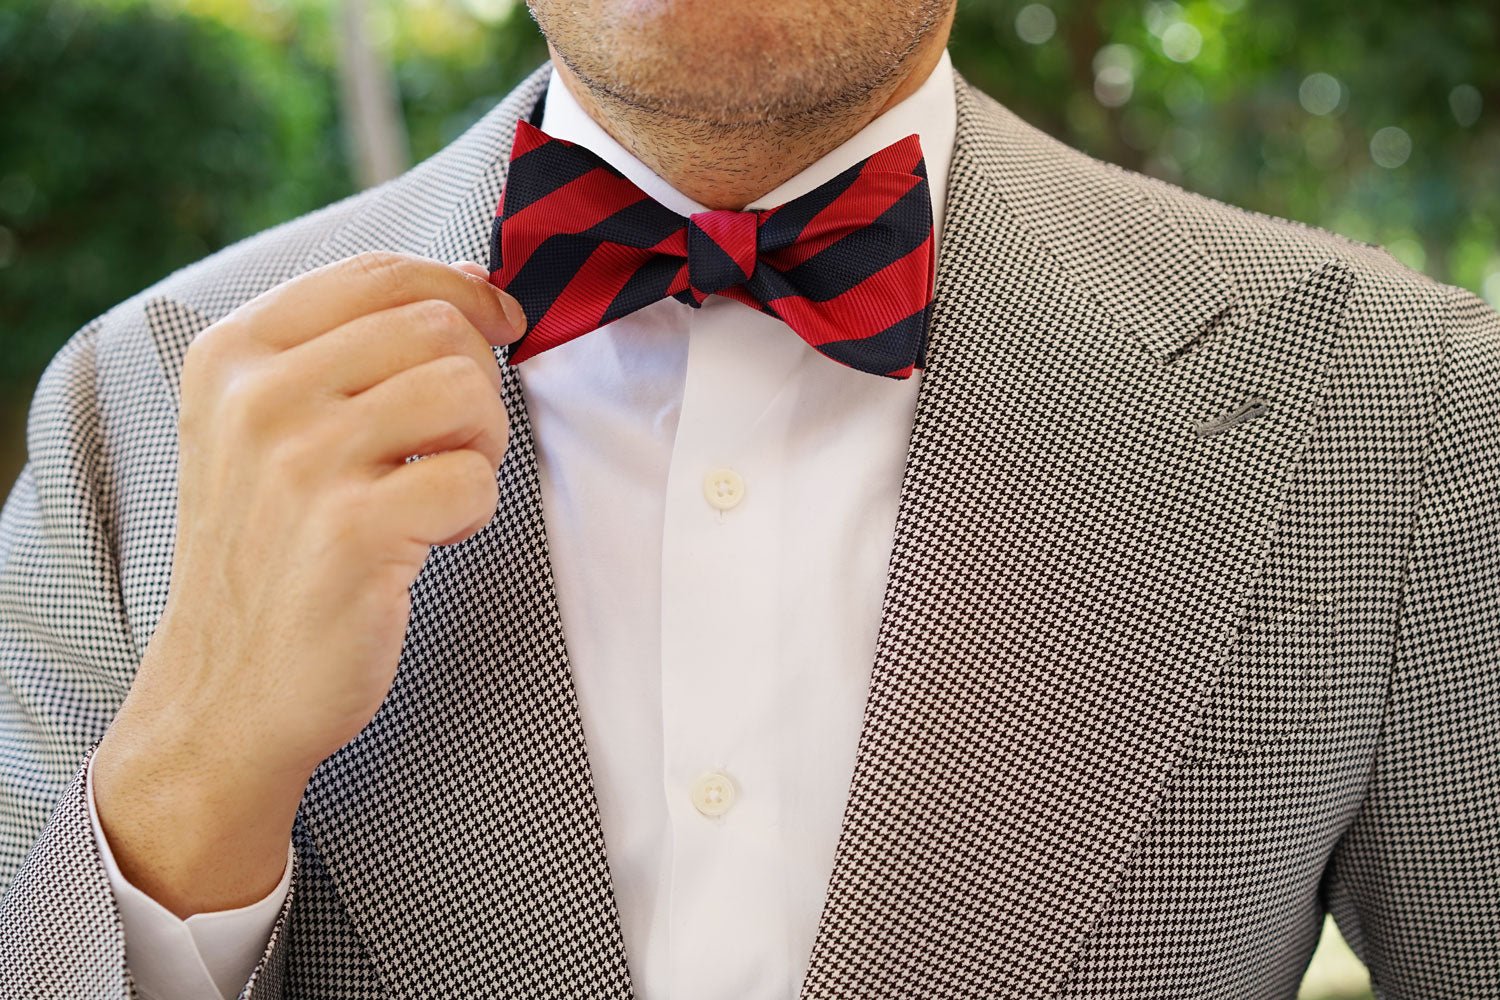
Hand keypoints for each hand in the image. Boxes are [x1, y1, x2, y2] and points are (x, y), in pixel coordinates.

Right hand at [92, 252, 523, 915]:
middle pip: (437, 326)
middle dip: (476, 383)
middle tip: (451, 443)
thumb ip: (347, 349)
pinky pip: (474, 481)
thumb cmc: (269, 553)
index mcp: (234, 354)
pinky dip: (471, 514)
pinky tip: (423, 541)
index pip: (378, 273)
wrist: (229, 691)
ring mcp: (302, 463)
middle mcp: (259, 396)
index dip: (460, 288)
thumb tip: (467, 283)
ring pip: (466, 392)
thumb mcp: (263, 430)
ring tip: (435, 490)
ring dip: (480, 446)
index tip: (498, 320)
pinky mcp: (353, 532)